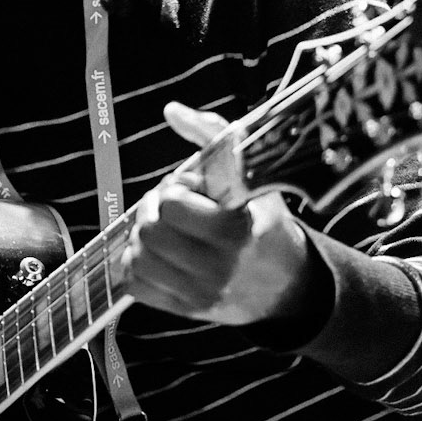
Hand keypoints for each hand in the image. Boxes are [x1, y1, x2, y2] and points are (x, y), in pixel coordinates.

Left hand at [116, 102, 313, 326]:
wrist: (286, 283)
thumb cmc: (263, 221)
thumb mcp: (253, 175)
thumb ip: (214, 136)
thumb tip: (172, 110)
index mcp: (236, 232)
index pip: (171, 205)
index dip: (174, 188)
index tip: (192, 187)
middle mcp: (217, 269)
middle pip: (149, 232)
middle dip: (152, 210)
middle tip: (171, 205)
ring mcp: (200, 295)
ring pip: (137, 258)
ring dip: (142, 236)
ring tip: (164, 228)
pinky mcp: (184, 310)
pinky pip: (135, 285)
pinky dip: (137, 264)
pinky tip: (157, 252)